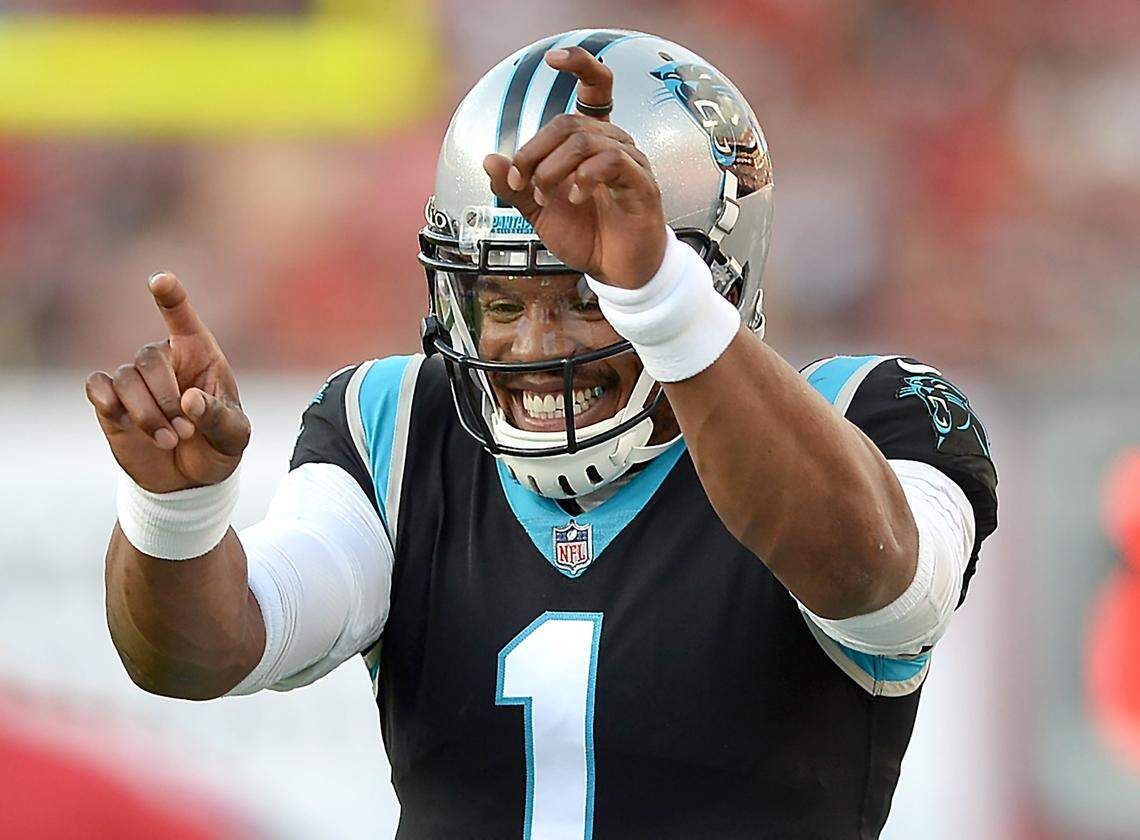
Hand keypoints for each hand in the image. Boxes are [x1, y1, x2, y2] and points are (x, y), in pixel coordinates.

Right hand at [85, 272, 249, 492]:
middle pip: (149, 360)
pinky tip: (124, 421)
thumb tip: (189, 401)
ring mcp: (135, 381)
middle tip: (185, 431)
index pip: (182, 317)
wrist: (190, 481)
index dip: (171, 297)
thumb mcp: (234, 436)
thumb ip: (218, 417)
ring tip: (170, 439)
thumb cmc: (219, 446)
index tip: (160, 279)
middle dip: (166, 398)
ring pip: (124, 379)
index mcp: (200, 355)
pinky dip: (109, 404)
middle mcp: (165, 361)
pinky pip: (97, 388)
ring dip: (146, 413)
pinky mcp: (111, 403)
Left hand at [483, 47, 667, 288]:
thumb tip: (489, 159)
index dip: (579, 65)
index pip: (595, 88)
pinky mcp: (641, 185)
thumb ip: (515, 187)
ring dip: (553, 168)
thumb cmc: (586, 236)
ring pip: (585, 140)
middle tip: (523, 183)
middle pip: (569, 122)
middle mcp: (614, 144)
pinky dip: (585, 177)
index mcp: (592, 143)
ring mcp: (631, 163)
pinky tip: (575, 197)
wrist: (615, 273)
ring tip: (544, 196)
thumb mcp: (538, 212)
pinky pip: (613, 161)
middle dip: (535, 152)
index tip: (552, 59)